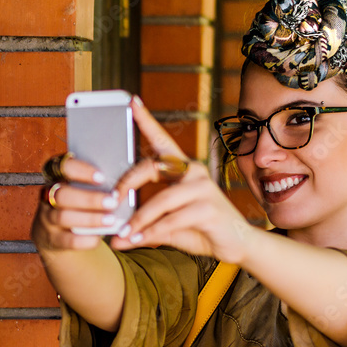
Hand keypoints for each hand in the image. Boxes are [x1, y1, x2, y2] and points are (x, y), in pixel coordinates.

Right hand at [31, 155, 121, 251]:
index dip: (81, 170)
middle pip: (62, 194)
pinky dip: (85, 239)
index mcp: (56, 178)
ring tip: (111, 220)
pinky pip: (67, 240)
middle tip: (112, 202)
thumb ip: (95, 186)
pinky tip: (99, 237)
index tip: (102, 177)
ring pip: (63, 217)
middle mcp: (47, 197)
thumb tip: (120, 185)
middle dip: (89, 199)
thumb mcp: (80, 191)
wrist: (57, 236)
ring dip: (90, 218)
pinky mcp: (52, 240)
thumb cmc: (77, 206)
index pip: (62, 167)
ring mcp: (47, 219)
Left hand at [110, 96, 254, 262]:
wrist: (237, 245)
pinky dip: (151, 233)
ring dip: (138, 220)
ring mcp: (203, 188)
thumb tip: (116, 235)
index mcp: (183, 169)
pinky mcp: (209, 208)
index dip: (146, 121)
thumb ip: (146, 224)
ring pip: (161, 200)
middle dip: (127, 184)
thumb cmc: (201, 229)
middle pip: (152, 167)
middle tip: (109, 201)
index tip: (132, 101)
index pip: (161, 141)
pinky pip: (172, 219)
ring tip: (122, 234)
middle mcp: (194, 171)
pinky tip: (137, 241)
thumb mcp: (169, 224)